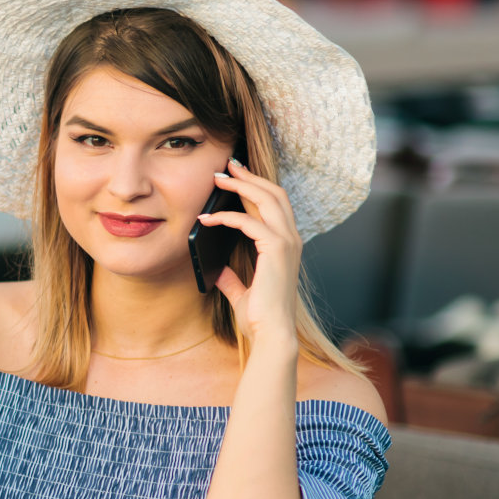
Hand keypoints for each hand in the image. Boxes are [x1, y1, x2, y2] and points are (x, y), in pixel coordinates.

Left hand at [197, 157, 300, 351]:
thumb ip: (231, 278)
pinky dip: (226, 217)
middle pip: (274, 194)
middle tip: (226, 166)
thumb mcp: (241, 292)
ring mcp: (287, 242)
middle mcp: (291, 239)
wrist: (271, 333)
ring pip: (267, 199)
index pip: (274, 205)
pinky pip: (249, 222)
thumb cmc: (260, 316)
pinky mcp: (276, 249)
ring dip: (240, 185)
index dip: (256, 187)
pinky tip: (206, 219)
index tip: (235, 175)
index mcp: (286, 245)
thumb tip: (217, 269)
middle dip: (249, 177)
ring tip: (217, 178)